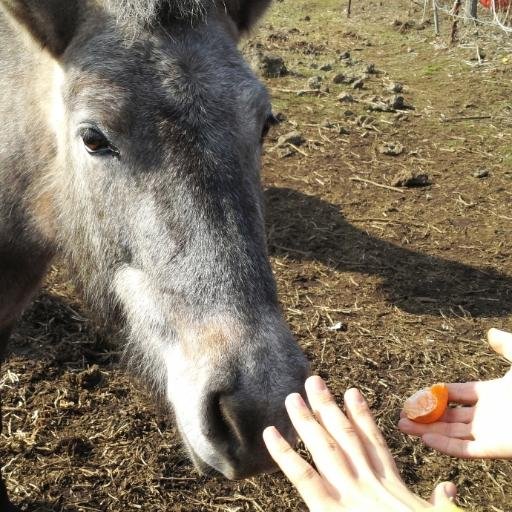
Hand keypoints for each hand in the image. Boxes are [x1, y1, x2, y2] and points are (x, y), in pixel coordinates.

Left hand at [263, 376, 456, 511]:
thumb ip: (439, 501)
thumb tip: (451, 485)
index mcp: (392, 484)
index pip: (374, 443)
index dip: (362, 415)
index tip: (352, 392)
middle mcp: (369, 481)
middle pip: (346, 435)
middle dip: (328, 406)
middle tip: (312, 380)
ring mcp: (350, 492)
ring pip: (325, 447)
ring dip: (307, 419)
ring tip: (292, 397)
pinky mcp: (330, 508)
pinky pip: (304, 477)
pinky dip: (284, 455)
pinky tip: (270, 434)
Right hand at [399, 328, 511, 458]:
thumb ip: (506, 347)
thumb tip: (489, 333)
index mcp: (492, 394)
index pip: (457, 395)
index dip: (436, 396)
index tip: (416, 396)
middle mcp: (488, 415)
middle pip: (449, 417)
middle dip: (425, 417)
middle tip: (401, 415)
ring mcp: (491, 432)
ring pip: (452, 433)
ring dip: (427, 431)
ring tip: (403, 427)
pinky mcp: (497, 449)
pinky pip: (466, 449)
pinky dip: (445, 445)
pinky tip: (425, 439)